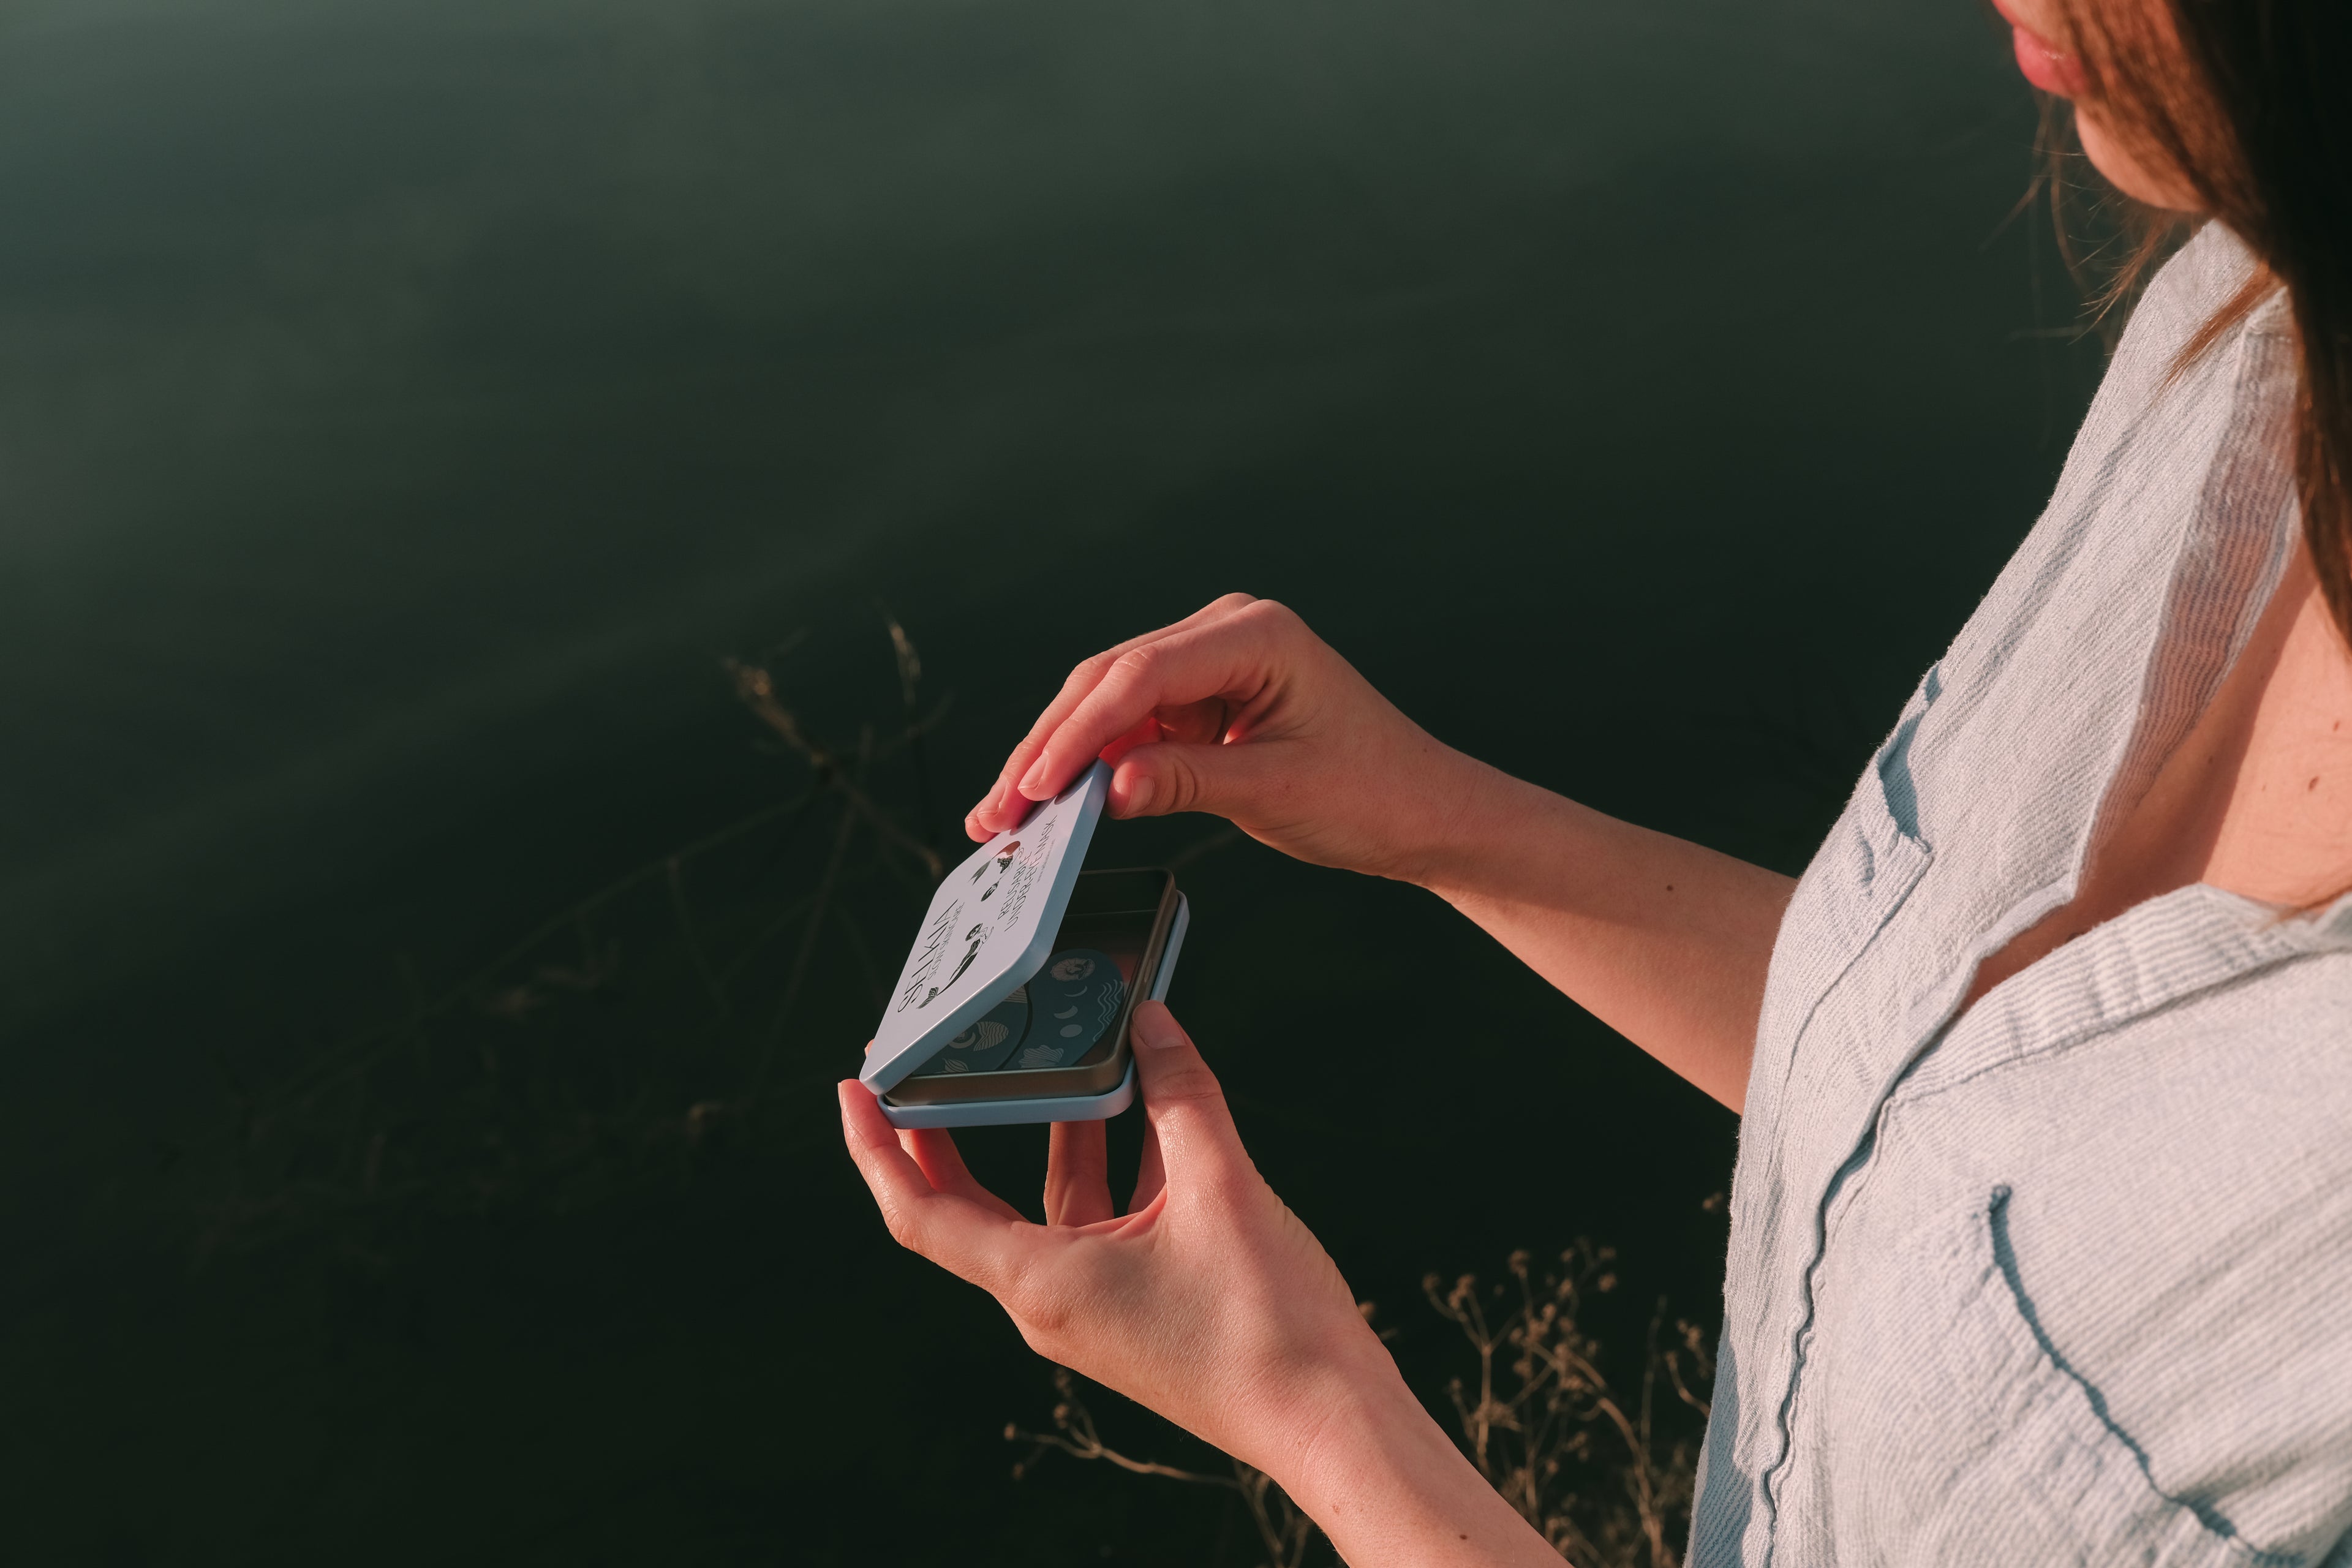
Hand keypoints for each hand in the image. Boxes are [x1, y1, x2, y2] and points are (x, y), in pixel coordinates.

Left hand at [838, 1001, 1392, 1476]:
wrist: (1326, 1417)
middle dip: (942, 1130)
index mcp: (1040, 1282)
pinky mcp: (1134, 1302)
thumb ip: (1182, 1093)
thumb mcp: (1221, 1187)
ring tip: (1053, 1053)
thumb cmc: (1266, 1326)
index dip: (876, 1148)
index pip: (921, 1213)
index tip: (854, 1085)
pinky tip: (1142, 1101)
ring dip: (1050, 1128)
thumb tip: (1153, 1019)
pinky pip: (1100, 1218)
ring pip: (1048, 1202)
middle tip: (925, 1060)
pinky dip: (1111, 1159)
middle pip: (967, 1205)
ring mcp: (1092, 1304)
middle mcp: (1050, 1298)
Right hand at [962, 595, 1474, 880]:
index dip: (1078, 733)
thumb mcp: (1278, 793)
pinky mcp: (1203, 698)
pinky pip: (1132, 726)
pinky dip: (1093, 765)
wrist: (1424, 812)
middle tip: (999, 809)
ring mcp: (1213, 662)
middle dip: (1049, 748)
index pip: (1142, 673)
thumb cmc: (1377, 793)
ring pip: (1109, 703)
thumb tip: (1105, 789)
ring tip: (1008, 816)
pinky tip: (1055, 802)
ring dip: (1059, 759)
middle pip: (1110, 680)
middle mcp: (1229, 632)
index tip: (1035, 785)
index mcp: (1258, 634)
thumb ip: (1187, 782)